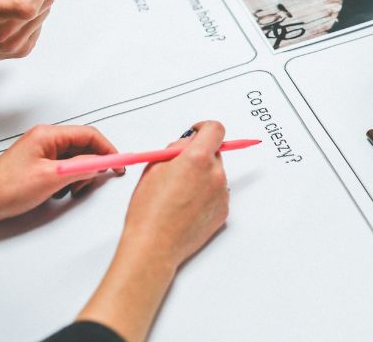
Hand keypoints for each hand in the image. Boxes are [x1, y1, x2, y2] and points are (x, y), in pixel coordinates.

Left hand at [0, 125, 121, 234]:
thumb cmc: (5, 190)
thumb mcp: (52, 178)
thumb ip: (82, 167)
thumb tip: (102, 162)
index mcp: (47, 135)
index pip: (89, 135)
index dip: (107, 149)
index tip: (119, 163)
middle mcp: (45, 140)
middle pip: (84, 146)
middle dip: (93, 165)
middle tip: (94, 180)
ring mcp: (41, 152)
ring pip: (75, 159)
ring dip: (80, 175)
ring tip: (72, 189)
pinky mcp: (38, 165)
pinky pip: (64, 168)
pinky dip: (69, 179)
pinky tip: (61, 192)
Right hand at [118, 120, 229, 269]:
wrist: (154, 245)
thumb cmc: (148, 210)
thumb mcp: (153, 168)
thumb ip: (174, 150)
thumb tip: (186, 144)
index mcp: (197, 159)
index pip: (216, 130)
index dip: (205, 128)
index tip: (197, 132)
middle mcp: (215, 174)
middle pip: (215, 153)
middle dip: (199, 156)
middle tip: (178, 169)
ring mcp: (222, 193)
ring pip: (215, 174)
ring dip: (202, 176)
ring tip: (178, 194)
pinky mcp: (224, 210)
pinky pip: (217, 194)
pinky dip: (205, 195)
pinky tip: (186, 206)